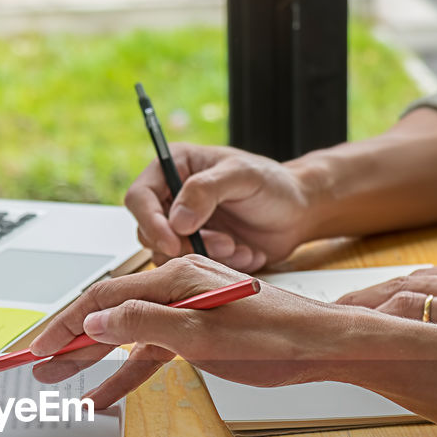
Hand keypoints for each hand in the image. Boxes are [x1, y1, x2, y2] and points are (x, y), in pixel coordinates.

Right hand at [29, 255, 353, 407]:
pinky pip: (150, 354)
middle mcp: (176, 288)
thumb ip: (147, 326)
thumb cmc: (277, 335)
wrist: (322, 344)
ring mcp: (185, 311)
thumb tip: (95, 321)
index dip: (68, 324)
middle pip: (107, 313)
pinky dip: (125, 373)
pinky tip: (102, 395)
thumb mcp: (206, 336)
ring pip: (125, 335)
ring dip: (90, 358)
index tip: (39, 347)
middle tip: (32, 364)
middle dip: (68, 340)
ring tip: (54, 379)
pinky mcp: (197, 334)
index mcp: (176, 278)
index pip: (105, 298)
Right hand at [125, 143, 313, 271]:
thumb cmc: (273, 185)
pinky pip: (189, 269)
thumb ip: (206, 190)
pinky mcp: (196, 250)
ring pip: (166, 255)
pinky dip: (216, 266)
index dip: (150, 222)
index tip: (172, 240)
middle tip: (222, 243)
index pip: (140, 197)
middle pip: (147, 232)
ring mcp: (182, 227)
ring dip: (204, 256)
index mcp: (174, 168)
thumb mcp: (242, 176)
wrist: (297, 213)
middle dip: (182, 245)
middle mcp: (172, 198)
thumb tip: (176, 219)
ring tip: (236, 245)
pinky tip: (242, 252)